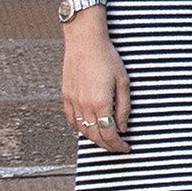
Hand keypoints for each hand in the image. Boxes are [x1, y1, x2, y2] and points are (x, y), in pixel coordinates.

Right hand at [61, 27, 132, 153]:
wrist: (85, 43)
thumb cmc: (107, 58)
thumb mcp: (123, 81)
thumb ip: (123, 106)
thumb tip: (123, 127)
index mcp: (100, 102)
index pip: (108, 133)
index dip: (117, 145)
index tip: (125, 148)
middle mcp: (84, 105)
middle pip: (94, 135)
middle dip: (107, 145)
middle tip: (117, 147)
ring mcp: (72, 101)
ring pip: (82, 130)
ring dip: (94, 138)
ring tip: (106, 139)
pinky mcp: (66, 96)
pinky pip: (72, 120)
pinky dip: (81, 128)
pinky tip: (89, 127)